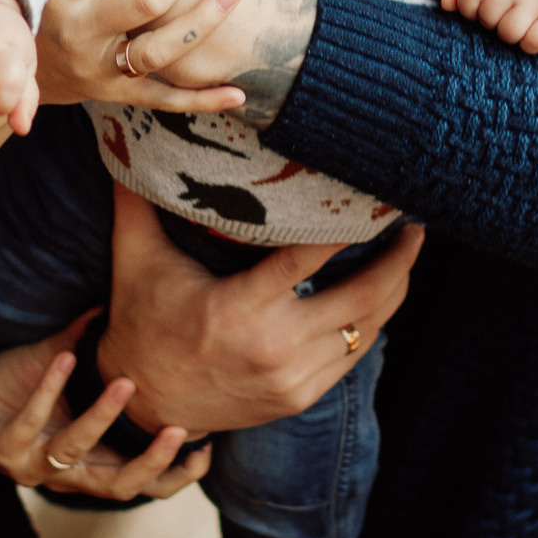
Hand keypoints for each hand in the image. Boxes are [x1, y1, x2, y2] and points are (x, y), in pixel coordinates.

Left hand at [0, 309, 209, 501]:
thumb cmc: (10, 392)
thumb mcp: (60, 366)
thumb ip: (95, 344)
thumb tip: (133, 301)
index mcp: (89, 458)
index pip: (141, 482)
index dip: (175, 474)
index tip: (206, 446)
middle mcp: (65, 471)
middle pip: (118, 486)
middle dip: (152, 464)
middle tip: (181, 429)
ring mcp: (31, 465)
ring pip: (75, 454)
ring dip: (102, 418)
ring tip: (124, 381)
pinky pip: (27, 425)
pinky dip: (48, 391)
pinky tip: (65, 357)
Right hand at [94, 185, 421, 434]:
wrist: (143, 403)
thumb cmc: (141, 320)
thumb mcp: (136, 259)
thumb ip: (136, 200)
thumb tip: (123, 134)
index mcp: (239, 308)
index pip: (308, 258)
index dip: (348, 226)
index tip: (376, 197)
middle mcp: (275, 347)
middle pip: (363, 297)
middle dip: (398, 259)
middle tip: (414, 225)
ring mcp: (292, 378)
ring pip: (367, 329)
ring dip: (393, 290)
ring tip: (405, 252)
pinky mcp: (299, 397)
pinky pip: (352, 356)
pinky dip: (371, 323)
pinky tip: (379, 293)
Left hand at [441, 0, 537, 53]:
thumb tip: (446, 6)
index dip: (467, 5)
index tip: (475, 7)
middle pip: (488, 16)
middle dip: (490, 20)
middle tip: (502, 11)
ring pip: (509, 33)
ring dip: (508, 33)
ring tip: (516, 21)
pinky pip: (534, 42)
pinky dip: (529, 43)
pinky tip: (531, 31)